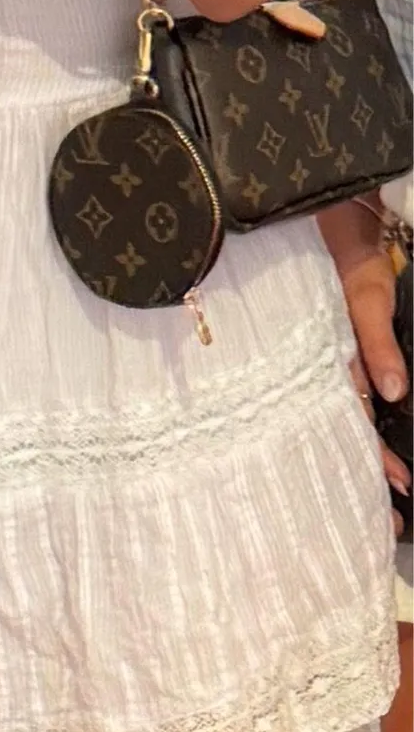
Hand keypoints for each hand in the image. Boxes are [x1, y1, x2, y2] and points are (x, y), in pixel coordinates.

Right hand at [320, 202, 410, 530]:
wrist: (332, 218)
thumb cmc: (347, 257)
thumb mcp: (367, 299)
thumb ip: (377, 346)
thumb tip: (395, 392)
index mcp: (331, 361)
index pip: (355, 421)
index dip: (376, 458)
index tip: (399, 490)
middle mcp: (332, 367)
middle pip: (353, 429)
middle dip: (372, 469)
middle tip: (394, 512)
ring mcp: (338, 358)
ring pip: (354, 416)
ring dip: (371, 449)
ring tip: (391, 487)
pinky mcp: (346, 346)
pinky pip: (354, 392)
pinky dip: (368, 417)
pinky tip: (382, 430)